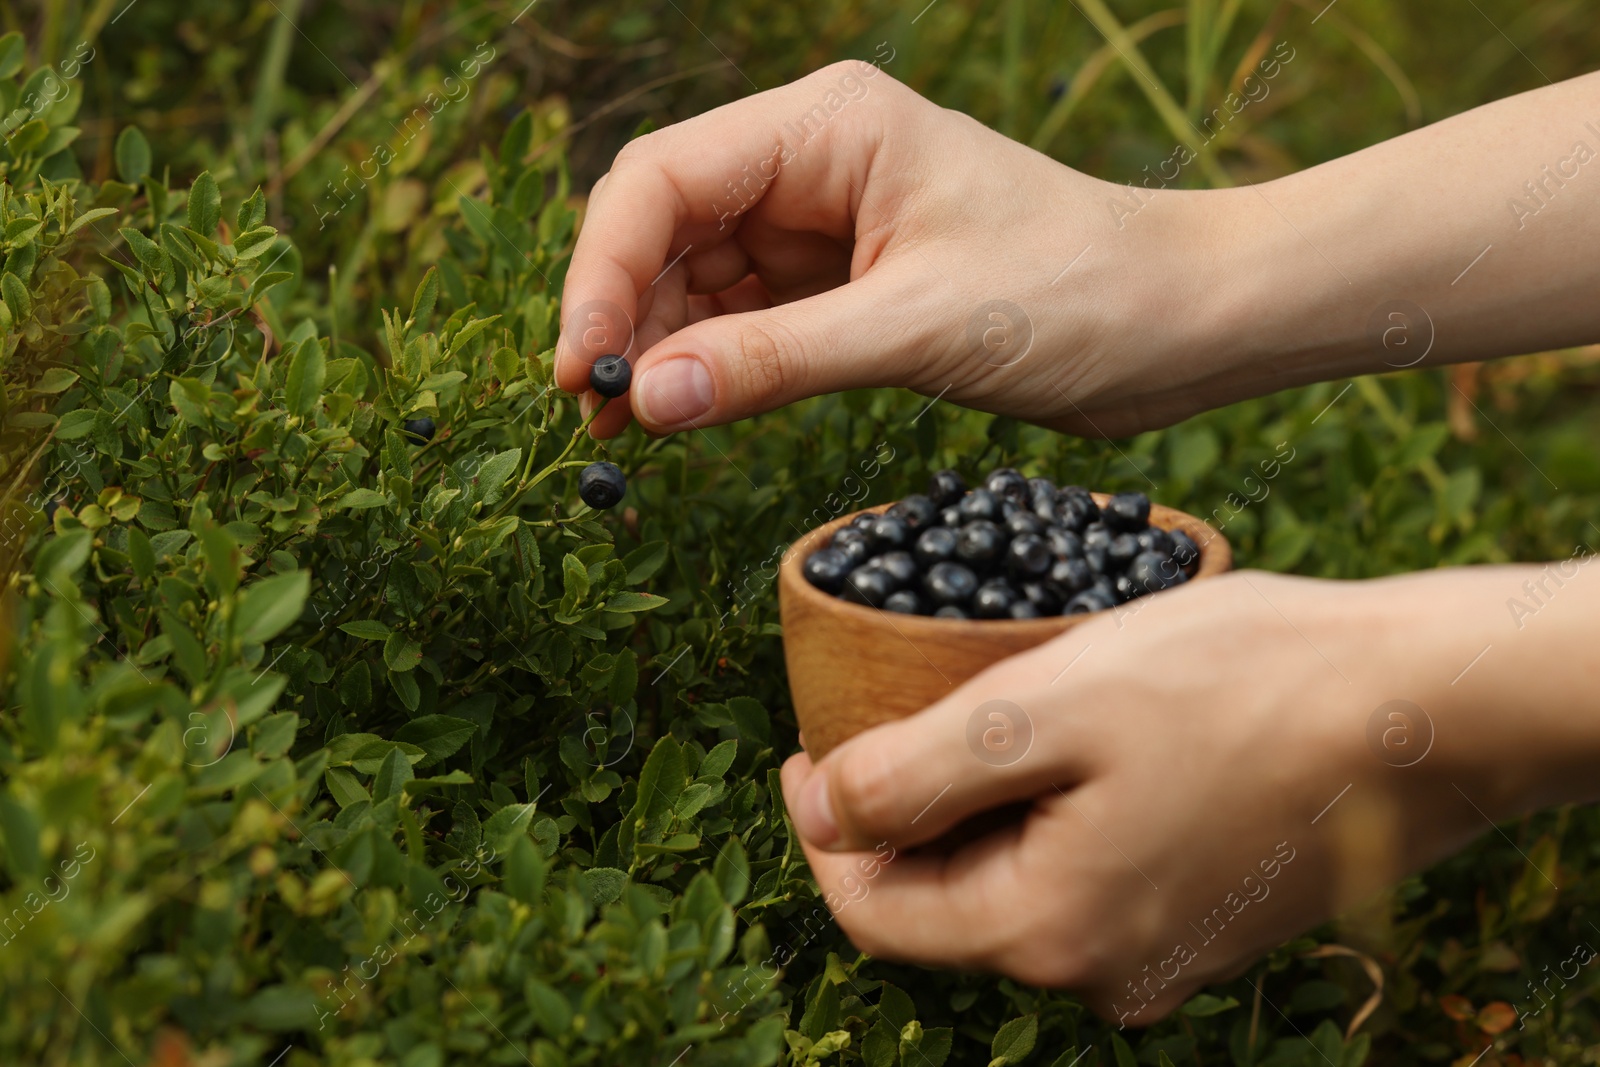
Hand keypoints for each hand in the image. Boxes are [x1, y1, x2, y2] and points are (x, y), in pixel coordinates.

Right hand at [554, 61, 1229, 438]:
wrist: (1183, 324)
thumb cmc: (1080, 294)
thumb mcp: (918, 327)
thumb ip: (774, 363)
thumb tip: (644, 401)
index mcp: (827, 125)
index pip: (665, 178)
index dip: (603, 269)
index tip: (580, 365)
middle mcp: (813, 160)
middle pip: (666, 226)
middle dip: (621, 314)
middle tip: (592, 412)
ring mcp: (825, 224)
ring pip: (697, 279)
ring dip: (655, 349)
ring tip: (621, 432)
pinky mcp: (844, 285)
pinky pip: (746, 322)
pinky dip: (708, 369)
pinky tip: (677, 417)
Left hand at [776, 567, 1599, 1024]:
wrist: (1420, 707)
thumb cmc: (1234, 685)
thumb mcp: (1043, 708)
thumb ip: (916, 773)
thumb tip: (822, 817)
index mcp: (1047, 930)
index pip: (877, 913)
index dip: (821, 834)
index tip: (804, 753)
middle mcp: (1102, 969)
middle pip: (947, 907)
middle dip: (897, 823)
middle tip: (880, 725)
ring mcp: (1163, 953)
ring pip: (1019, 891)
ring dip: (975, 819)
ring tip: (966, 725)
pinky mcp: (1208, 919)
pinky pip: (1089, 880)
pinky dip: (1048, 823)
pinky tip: (1063, 752)